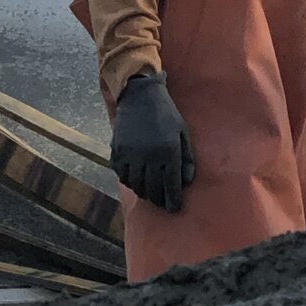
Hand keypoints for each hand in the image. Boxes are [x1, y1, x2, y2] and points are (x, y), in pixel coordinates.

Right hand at [110, 72, 192, 212]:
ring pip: (136, 185)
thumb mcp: (182, 133)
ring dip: (143, 193)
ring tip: (149, 194)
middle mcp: (149, 157)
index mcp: (169, 152)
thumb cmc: (166, 114)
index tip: (175, 209)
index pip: (171, 186)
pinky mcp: (118, 151)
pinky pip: (122, 175)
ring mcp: (131, 155)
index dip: (173, 201)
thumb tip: (187, 182)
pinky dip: (128, 182)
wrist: (140, 96)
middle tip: (162, 203)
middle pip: (153, 189)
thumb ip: (187, 158)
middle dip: (158, 200)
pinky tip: (135, 182)